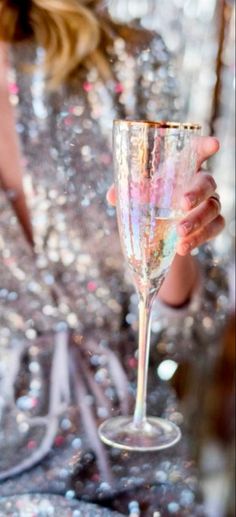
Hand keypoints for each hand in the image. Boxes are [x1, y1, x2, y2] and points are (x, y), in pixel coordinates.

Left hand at [107, 136, 224, 255]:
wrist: (160, 235)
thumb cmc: (151, 203)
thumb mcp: (138, 196)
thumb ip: (126, 193)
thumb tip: (112, 196)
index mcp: (182, 168)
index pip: (196, 152)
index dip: (205, 146)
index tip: (214, 144)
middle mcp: (200, 183)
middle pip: (207, 182)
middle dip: (196, 192)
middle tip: (183, 203)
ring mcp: (210, 203)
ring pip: (213, 208)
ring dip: (197, 221)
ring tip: (180, 233)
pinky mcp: (214, 224)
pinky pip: (214, 228)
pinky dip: (199, 238)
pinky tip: (183, 247)